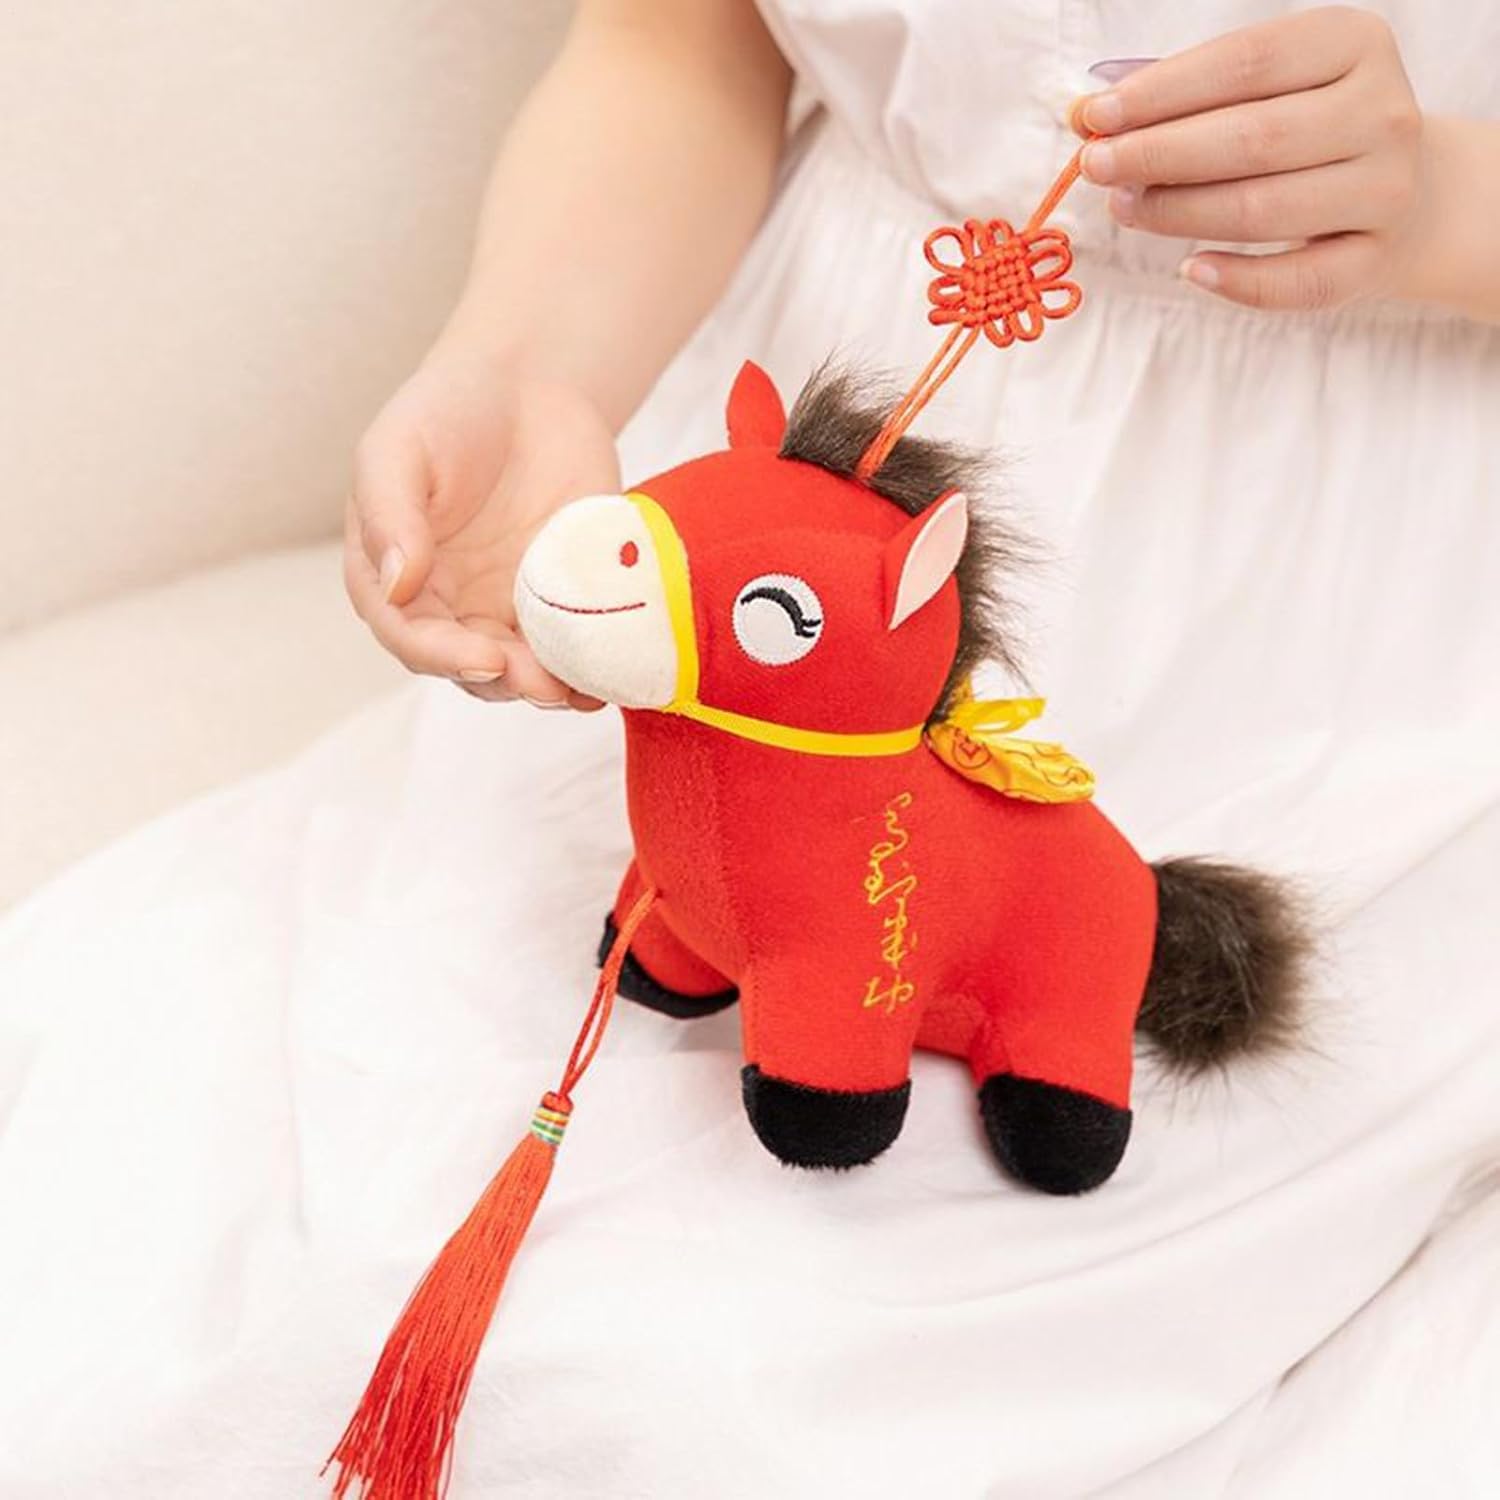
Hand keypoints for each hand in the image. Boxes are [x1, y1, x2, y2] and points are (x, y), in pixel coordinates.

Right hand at [345, 346, 618, 706]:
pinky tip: (612, 673)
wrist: (527, 389)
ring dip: (551, 689)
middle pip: (471, 668)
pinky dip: (591, 667)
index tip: (485, 659)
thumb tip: (396, 583)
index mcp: (395, 579)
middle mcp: (449, 607)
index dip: (444, 657)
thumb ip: (389, 512)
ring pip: (524, 673)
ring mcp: (508, 610)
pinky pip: (575, 647)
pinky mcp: (563, 603)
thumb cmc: (446, 411)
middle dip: (507, 682)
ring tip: (581, 690)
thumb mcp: (398, 448)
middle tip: (542, 684)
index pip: (410, 636)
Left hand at [1075, 7, 1426, 310]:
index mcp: (1354, 44)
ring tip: (1123, 208)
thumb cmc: (1312, 130)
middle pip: (1252, 138)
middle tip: (1096, 166)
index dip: (1163, 90)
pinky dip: (1237, 280)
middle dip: (1158, 153)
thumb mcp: (1268, 88)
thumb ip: (1186, 94)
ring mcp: (1384, 191)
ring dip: (1178, 213)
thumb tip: (1089, 111)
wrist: (1410, 194)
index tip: (1094, 116)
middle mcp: (1381, 114)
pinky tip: (1191, 269)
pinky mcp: (1374, 260)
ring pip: (1264, 210)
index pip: (1246, 62)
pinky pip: (1295, 282)